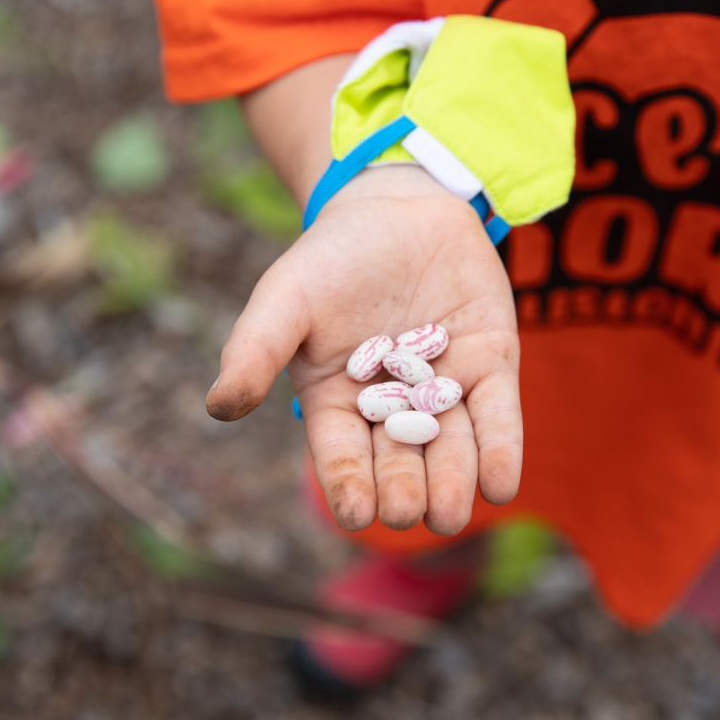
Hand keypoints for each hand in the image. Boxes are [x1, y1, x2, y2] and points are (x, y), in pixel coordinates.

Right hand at [206, 165, 521, 534]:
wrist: (400, 207)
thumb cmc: (331, 258)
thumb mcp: (285, 299)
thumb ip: (255, 350)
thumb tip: (219, 407)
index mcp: (339, 406)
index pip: (344, 458)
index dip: (348, 487)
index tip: (355, 513)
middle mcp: (395, 411)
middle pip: (401, 465)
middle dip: (404, 492)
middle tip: (407, 510)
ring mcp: (447, 392)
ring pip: (452, 451)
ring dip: (452, 485)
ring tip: (449, 512)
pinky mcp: (492, 368)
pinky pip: (498, 418)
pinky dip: (501, 452)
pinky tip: (500, 484)